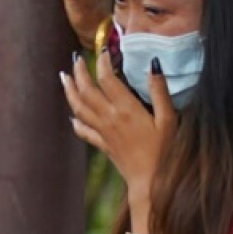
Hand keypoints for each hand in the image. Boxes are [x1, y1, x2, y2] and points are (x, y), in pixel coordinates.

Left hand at [61, 48, 177, 204]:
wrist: (149, 183)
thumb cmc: (164, 151)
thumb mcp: (168, 119)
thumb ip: (160, 91)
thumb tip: (153, 65)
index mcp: (125, 109)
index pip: (106, 78)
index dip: (102, 62)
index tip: (104, 51)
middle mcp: (109, 118)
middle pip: (86, 90)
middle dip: (79, 72)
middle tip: (76, 58)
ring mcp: (103, 132)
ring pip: (79, 108)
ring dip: (70, 91)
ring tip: (64, 77)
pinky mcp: (102, 144)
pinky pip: (83, 130)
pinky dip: (75, 120)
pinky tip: (73, 115)